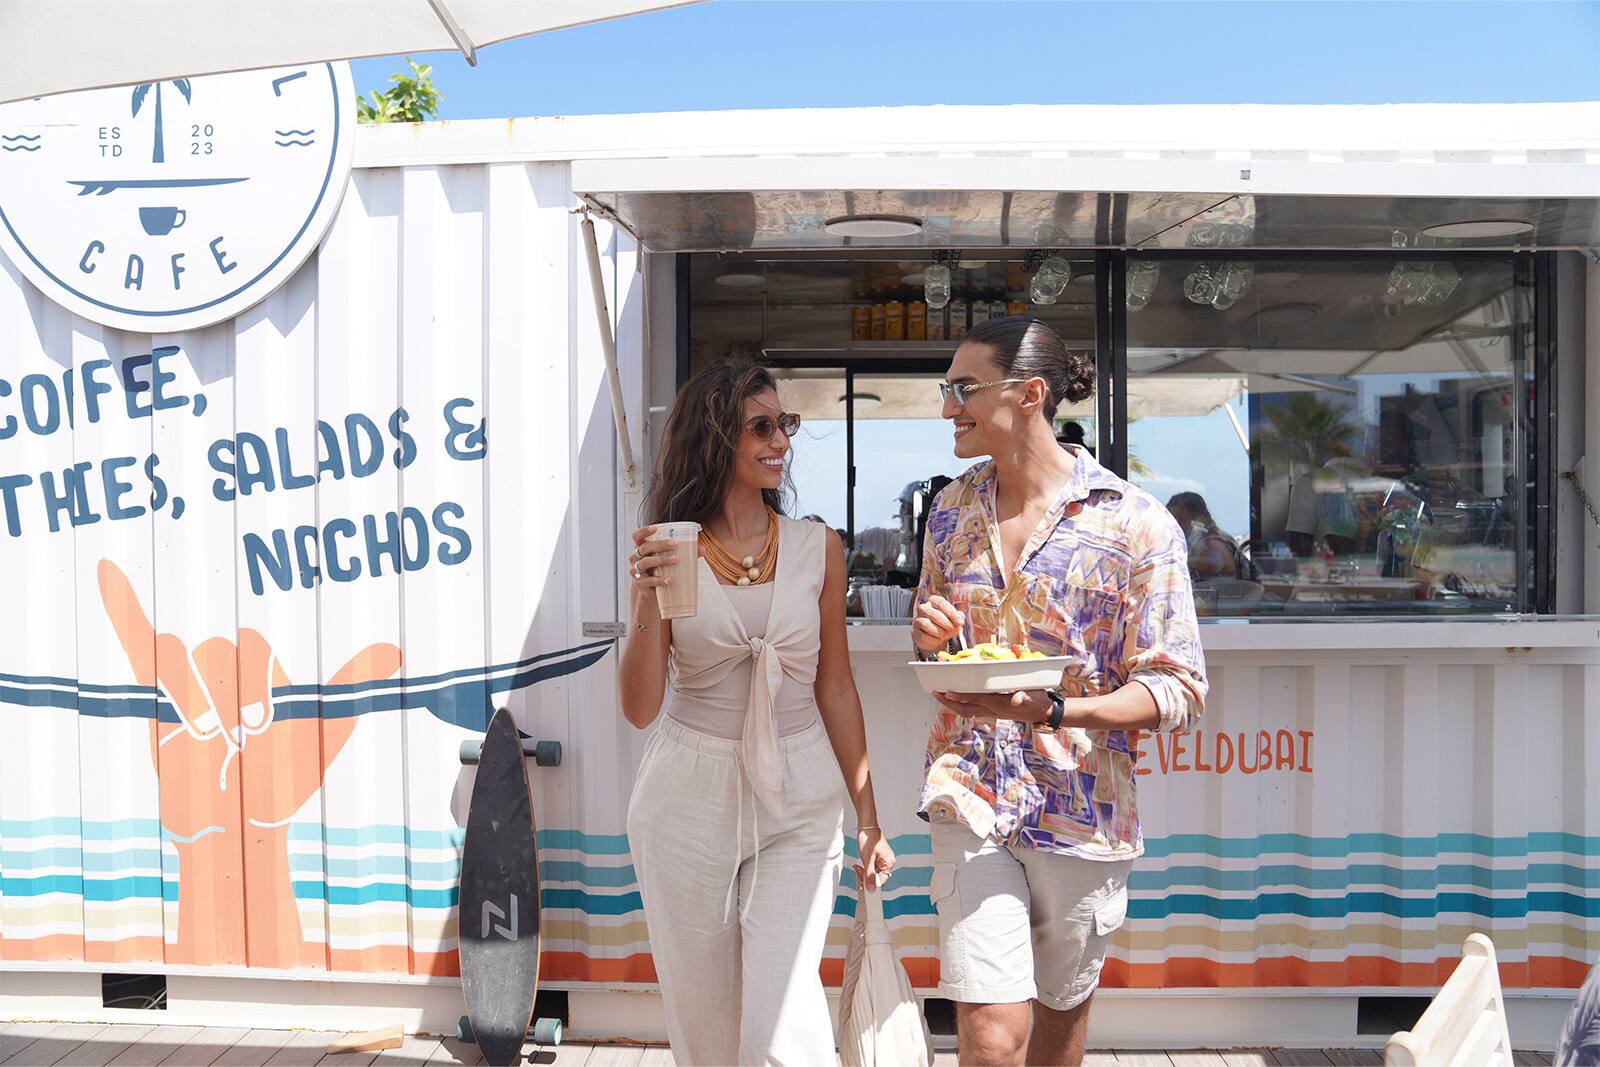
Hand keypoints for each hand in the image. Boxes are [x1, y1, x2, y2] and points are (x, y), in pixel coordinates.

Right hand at [627, 525, 695, 598]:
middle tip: (675, 544)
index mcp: (642, 548)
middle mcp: (636, 558)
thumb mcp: (670, 559)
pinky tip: (669, 580)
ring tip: (676, 559)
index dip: (644, 531)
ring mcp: (636, 570)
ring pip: (645, 562)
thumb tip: (702, 549)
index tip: (655, 528)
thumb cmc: (661, 570)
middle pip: (644, 547)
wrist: (654, 593)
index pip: (637, 536)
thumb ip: (685, 553)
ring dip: (661, 560)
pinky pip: (647, 581)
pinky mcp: (640, 583)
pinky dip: (659, 580)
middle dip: (660, 545)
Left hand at [854, 827, 896, 890]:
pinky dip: (865, 867)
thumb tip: (871, 889)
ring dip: (864, 872)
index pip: (881, 881)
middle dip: (865, 876)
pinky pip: (872, 867)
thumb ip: (869, 875)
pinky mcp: (878, 857)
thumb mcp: (867, 860)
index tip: (861, 886)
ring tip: (857, 867)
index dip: (870, 884)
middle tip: (857, 872)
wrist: (866, 826)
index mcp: (889, 863)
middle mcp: (888, 862)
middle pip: (877, 877)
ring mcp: (883, 859)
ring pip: (873, 873)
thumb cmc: (868, 839)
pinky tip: (859, 866)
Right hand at [913, 595, 963, 653]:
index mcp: (934, 601)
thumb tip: (960, 619)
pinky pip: (923, 636)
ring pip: (926, 624)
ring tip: (945, 635)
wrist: (936, 638)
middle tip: (953, 630)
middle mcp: (924, 609)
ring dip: (939, 632)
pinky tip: (939, 640)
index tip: (960, 622)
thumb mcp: (954, 619)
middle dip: (946, 623)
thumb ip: (958, 617)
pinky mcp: (915, 632)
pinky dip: (934, 640)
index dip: (952, 613)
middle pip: (934, 613)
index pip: (941, 603)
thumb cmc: (945, 625)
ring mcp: (918, 620)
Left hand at [933, 688, 1051, 725]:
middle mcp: (992, 710)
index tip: (948, 692)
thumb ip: (1022, 696)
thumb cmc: (1037, 701)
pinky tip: (957, 699)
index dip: (962, 696)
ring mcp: (992, 712)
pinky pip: (973, 710)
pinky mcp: (993, 712)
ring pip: (967, 710)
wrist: (1043, 713)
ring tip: (941, 695)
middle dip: (949, 702)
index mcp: (999, 704)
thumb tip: (1015, 698)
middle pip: (965, 708)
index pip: (976, 699)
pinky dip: (962, 704)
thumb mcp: (1032, 696)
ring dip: (953, 704)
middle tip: (935, 693)